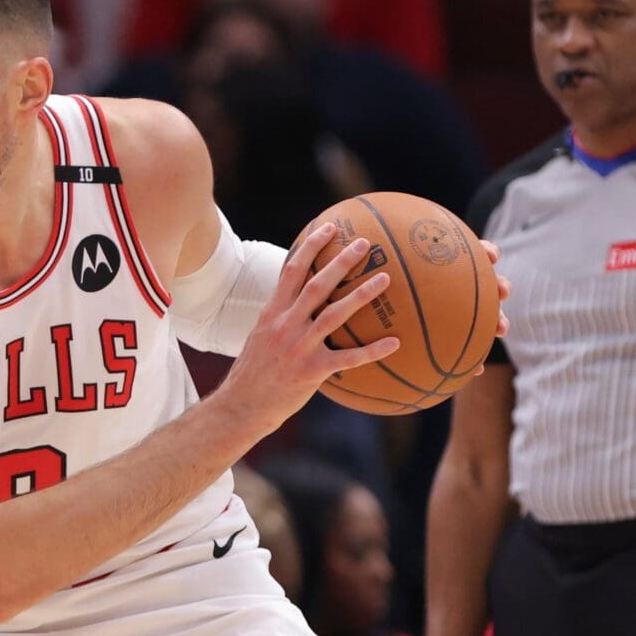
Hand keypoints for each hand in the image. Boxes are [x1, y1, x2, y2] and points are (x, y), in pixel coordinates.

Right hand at [213, 222, 396, 437]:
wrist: (241, 407)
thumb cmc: (253, 374)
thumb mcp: (259, 337)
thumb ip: (279, 317)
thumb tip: (300, 302)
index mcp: (272, 313)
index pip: (292, 271)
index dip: (311, 247)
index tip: (328, 228)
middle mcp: (285, 325)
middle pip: (317, 285)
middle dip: (341, 261)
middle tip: (364, 244)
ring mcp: (299, 347)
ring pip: (335, 314)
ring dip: (361, 294)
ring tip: (385, 278)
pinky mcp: (311, 371)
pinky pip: (348, 358)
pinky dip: (373, 350)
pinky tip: (394, 343)